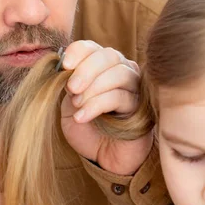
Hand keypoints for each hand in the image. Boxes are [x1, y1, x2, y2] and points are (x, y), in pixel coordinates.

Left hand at [60, 41, 153, 174]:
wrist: (101, 157)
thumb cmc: (86, 128)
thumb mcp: (69, 103)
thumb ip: (68, 84)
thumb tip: (63, 67)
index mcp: (102, 65)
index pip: (93, 47)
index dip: (79, 51)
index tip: (64, 65)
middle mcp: (122, 71)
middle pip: (109, 55)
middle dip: (86, 69)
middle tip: (71, 88)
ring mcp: (134, 88)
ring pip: (118, 74)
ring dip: (93, 88)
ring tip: (77, 105)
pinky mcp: (140, 107)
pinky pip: (120, 97)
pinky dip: (97, 105)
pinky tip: (82, 117)